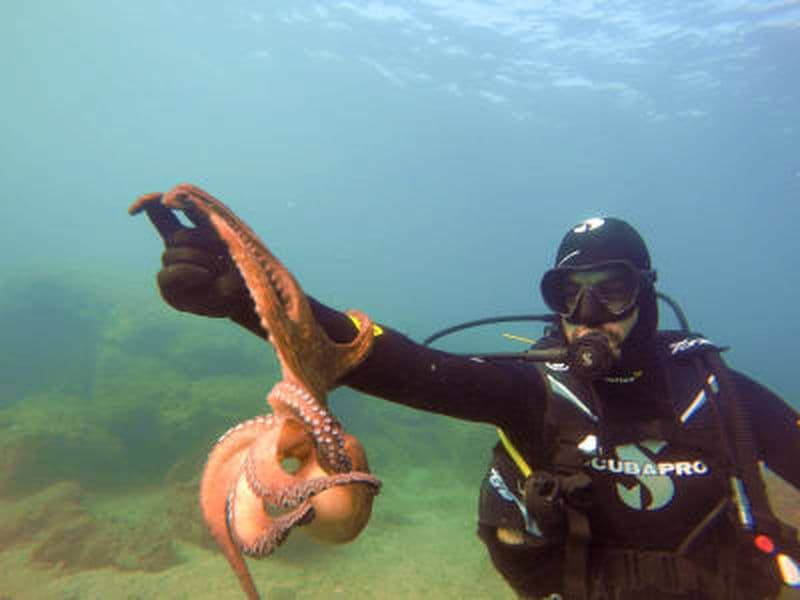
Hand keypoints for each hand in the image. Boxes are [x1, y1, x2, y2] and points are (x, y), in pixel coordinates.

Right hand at [136, 195, 249, 318]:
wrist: (250, 295)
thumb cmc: (243, 261)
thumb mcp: (223, 227)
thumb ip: (198, 207)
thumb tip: (168, 197)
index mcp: (188, 233)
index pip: (161, 212)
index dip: (147, 204)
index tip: (133, 211)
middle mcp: (176, 251)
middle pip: (175, 236)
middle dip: (202, 242)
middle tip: (224, 253)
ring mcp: (171, 271)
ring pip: (171, 253)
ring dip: (201, 259)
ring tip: (218, 270)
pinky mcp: (168, 291)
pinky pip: (169, 272)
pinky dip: (191, 272)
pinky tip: (206, 277)